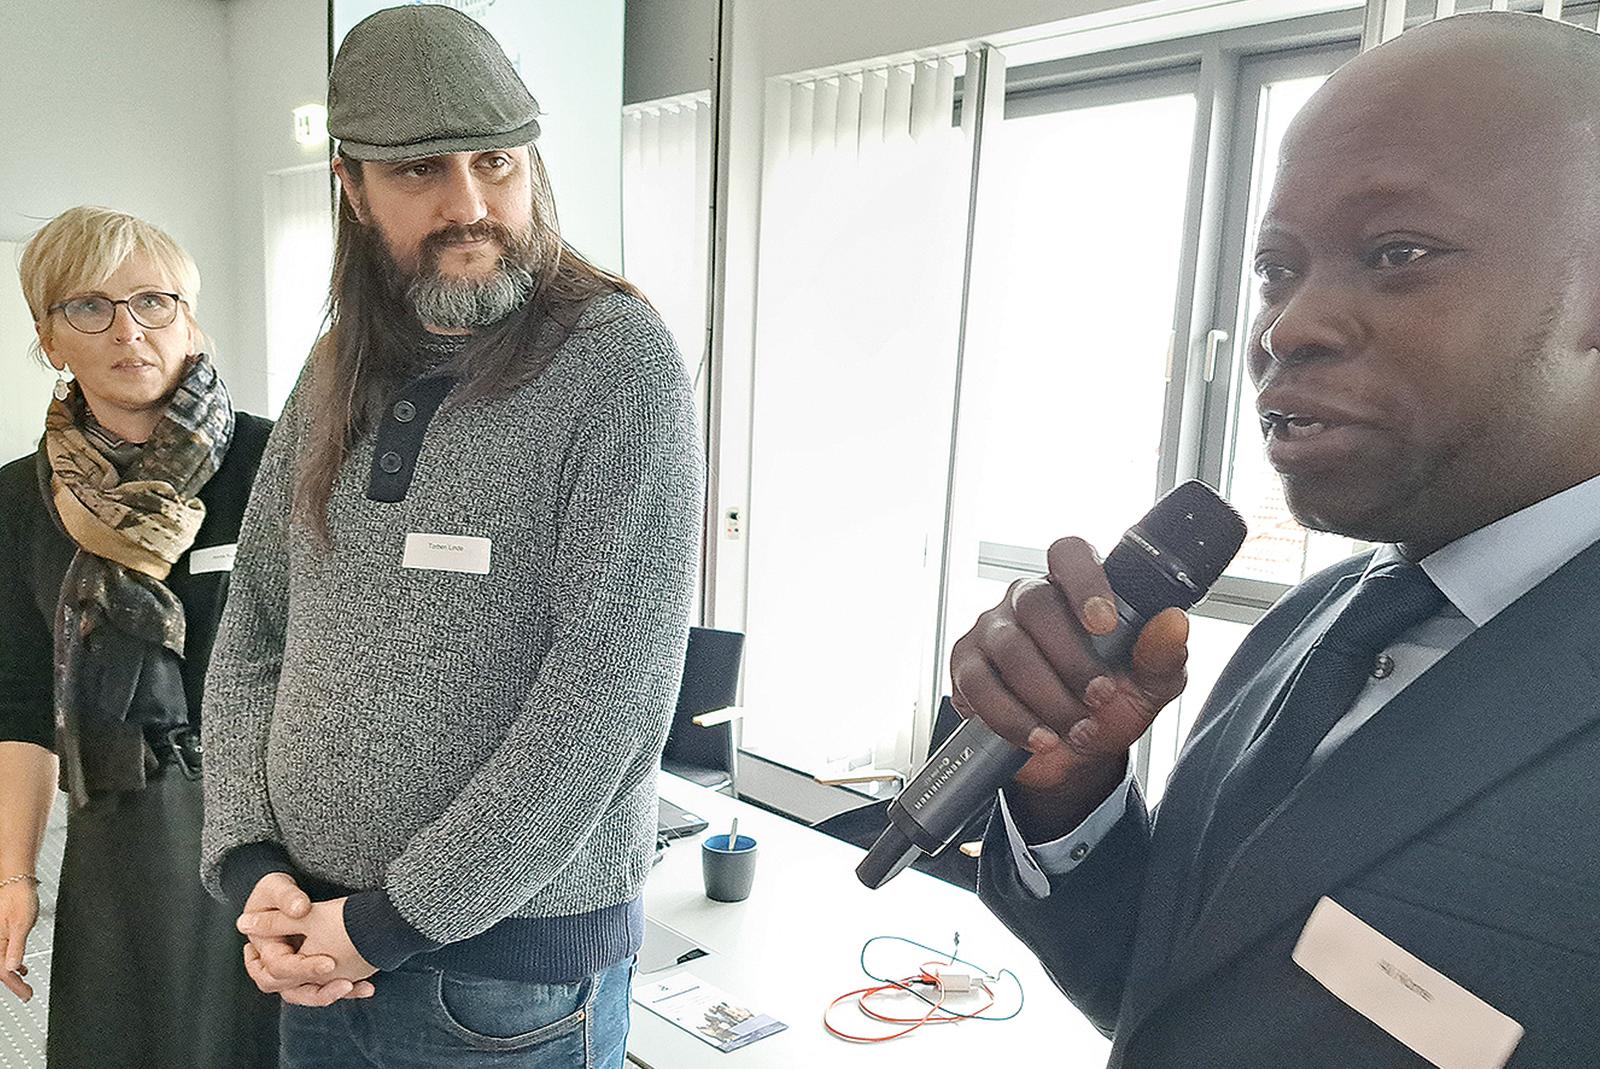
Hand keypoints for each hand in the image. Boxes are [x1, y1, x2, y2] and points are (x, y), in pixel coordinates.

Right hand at [0, 879, 38, 1000]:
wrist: (17, 882)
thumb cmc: (19, 898)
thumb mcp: (21, 925)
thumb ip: (16, 947)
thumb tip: (11, 968)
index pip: (2, 971)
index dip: (15, 985)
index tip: (26, 994)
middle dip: (12, 983)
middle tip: (26, 993)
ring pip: (1, 962)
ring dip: (12, 974)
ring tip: (24, 983)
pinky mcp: (2, 933)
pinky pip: (3, 953)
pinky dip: (12, 962)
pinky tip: (21, 966)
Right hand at [239, 895, 376, 1006]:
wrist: (293, 893)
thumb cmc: (279, 891)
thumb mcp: (277, 888)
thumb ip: (286, 897)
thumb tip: (299, 909)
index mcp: (263, 949)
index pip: (279, 968)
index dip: (304, 967)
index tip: (330, 963)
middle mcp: (276, 966)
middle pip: (291, 991)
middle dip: (318, 991)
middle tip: (345, 984)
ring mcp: (295, 971)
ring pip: (308, 994)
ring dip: (330, 994)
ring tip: (353, 987)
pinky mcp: (313, 971)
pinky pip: (326, 987)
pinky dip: (345, 990)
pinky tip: (366, 988)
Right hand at [949, 536, 1189, 833]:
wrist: (1071, 758)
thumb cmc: (1106, 708)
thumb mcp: (1148, 687)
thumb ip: (1163, 655)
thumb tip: (1174, 622)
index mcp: (1073, 591)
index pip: (1069, 554)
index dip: (1084, 581)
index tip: (1103, 623)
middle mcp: (1026, 602)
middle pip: (1036, 604)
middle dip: (1072, 660)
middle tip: (1099, 697)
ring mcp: (991, 632)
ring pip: (1010, 648)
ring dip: (1048, 696)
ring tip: (1076, 727)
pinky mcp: (966, 668)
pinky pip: (978, 685)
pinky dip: (1013, 718)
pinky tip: (1040, 737)